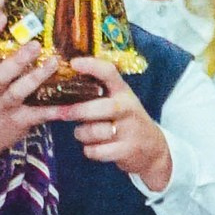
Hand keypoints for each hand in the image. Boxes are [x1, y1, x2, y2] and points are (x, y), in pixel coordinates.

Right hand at [0, 32, 59, 179]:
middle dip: (16, 60)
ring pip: (18, 92)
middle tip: (34, 44)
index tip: (2, 16)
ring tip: (53, 63)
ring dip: (37, 77)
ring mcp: (2, 107)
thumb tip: (4, 19)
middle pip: (0, 74)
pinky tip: (73, 104)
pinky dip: (56, 110)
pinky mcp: (17, 121)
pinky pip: (39, 114)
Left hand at [65, 57, 171, 190]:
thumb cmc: (126, 121)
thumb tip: (62, 89)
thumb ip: (97, 95)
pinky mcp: (127, 150)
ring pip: (93, 131)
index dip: (91, 66)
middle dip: (76, 111)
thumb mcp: (119, 102)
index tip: (73, 63)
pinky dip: (90, 151)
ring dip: (82, 134)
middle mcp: (127, 108)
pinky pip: (96, 151)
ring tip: (83, 133)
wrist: (153, 148)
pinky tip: (95, 147)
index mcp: (123, 92)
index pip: (109, 72)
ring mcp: (129, 130)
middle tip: (60, 113)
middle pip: (99, 107)